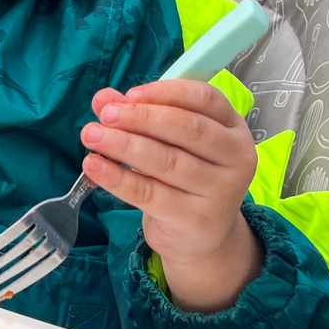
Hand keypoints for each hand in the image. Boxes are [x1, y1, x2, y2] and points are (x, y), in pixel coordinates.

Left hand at [79, 79, 261, 311]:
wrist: (201, 236)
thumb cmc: (184, 178)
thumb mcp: (168, 142)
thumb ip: (139, 115)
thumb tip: (104, 98)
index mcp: (233, 127)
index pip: (205, 98)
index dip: (165, 93)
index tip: (129, 94)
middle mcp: (236, 156)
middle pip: (187, 128)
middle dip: (141, 118)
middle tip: (106, 115)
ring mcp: (220, 190)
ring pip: (167, 161)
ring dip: (124, 145)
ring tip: (92, 136)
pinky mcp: (196, 219)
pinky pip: (150, 193)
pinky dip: (117, 178)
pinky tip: (94, 165)